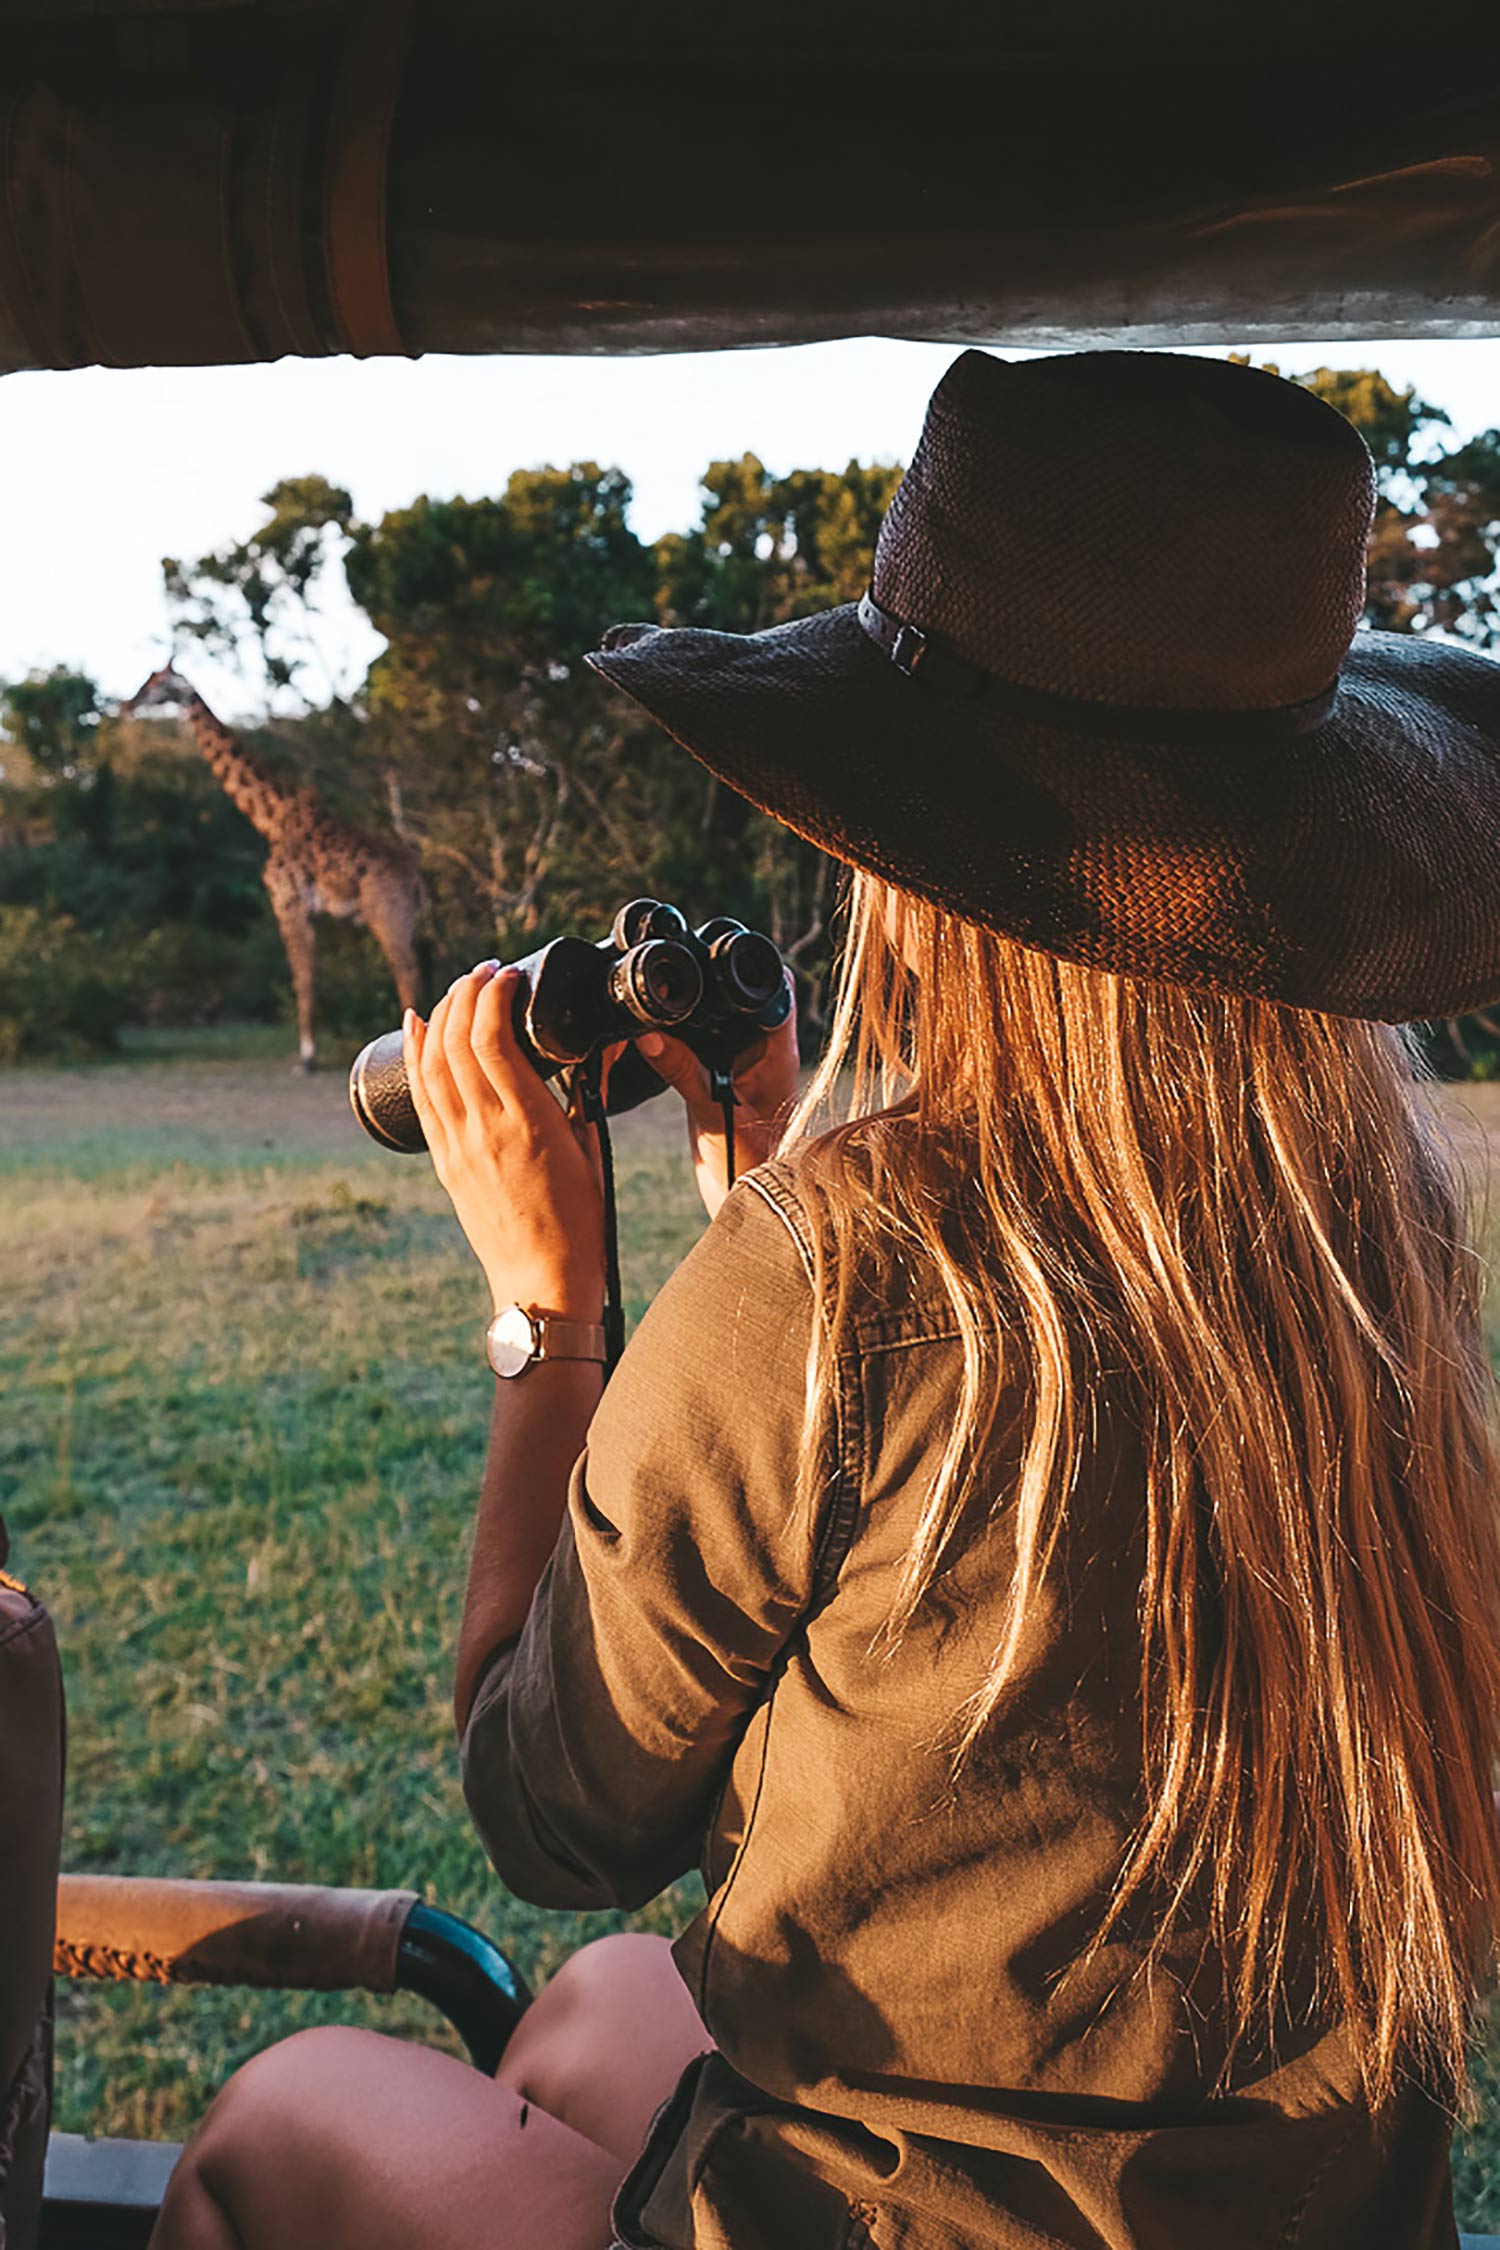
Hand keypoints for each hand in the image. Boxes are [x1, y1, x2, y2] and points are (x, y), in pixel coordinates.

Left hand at [405, 963, 605, 1318]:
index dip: (494, 996)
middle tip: (485, 971)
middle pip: (457, 1041)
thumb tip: (598, 1050)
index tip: (508, 974)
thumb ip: (588, 1094)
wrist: (541, 1278)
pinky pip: (421, 1096)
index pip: (494, 1040)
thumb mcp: (592, 1149)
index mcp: (530, 1123)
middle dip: (466, 993)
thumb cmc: (578, 1220)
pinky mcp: (444, 1160)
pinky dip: (416, 1053)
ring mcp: (459, 1145)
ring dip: (442, 1015)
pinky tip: (417, 1023)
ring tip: (459, 987)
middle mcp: (486, 1129)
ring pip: (433, 1063)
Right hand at [637, 977, 799, 1218]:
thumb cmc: (751, 1168)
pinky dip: (678, 1037)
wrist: (755, 1210)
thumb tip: (648, 1034)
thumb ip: (684, 1073)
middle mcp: (763, 1049)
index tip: (705, 959)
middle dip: (707, 982)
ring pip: (718, 1016)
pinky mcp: (716, 1077)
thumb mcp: (714, 1116)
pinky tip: (652, 1038)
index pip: (771, 986)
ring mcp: (740, 1062)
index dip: (743, 966)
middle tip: (670, 980)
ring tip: (655, 1008)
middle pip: (741, 994)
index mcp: (776, 1049)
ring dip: (690, 1010)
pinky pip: (698, 1043)